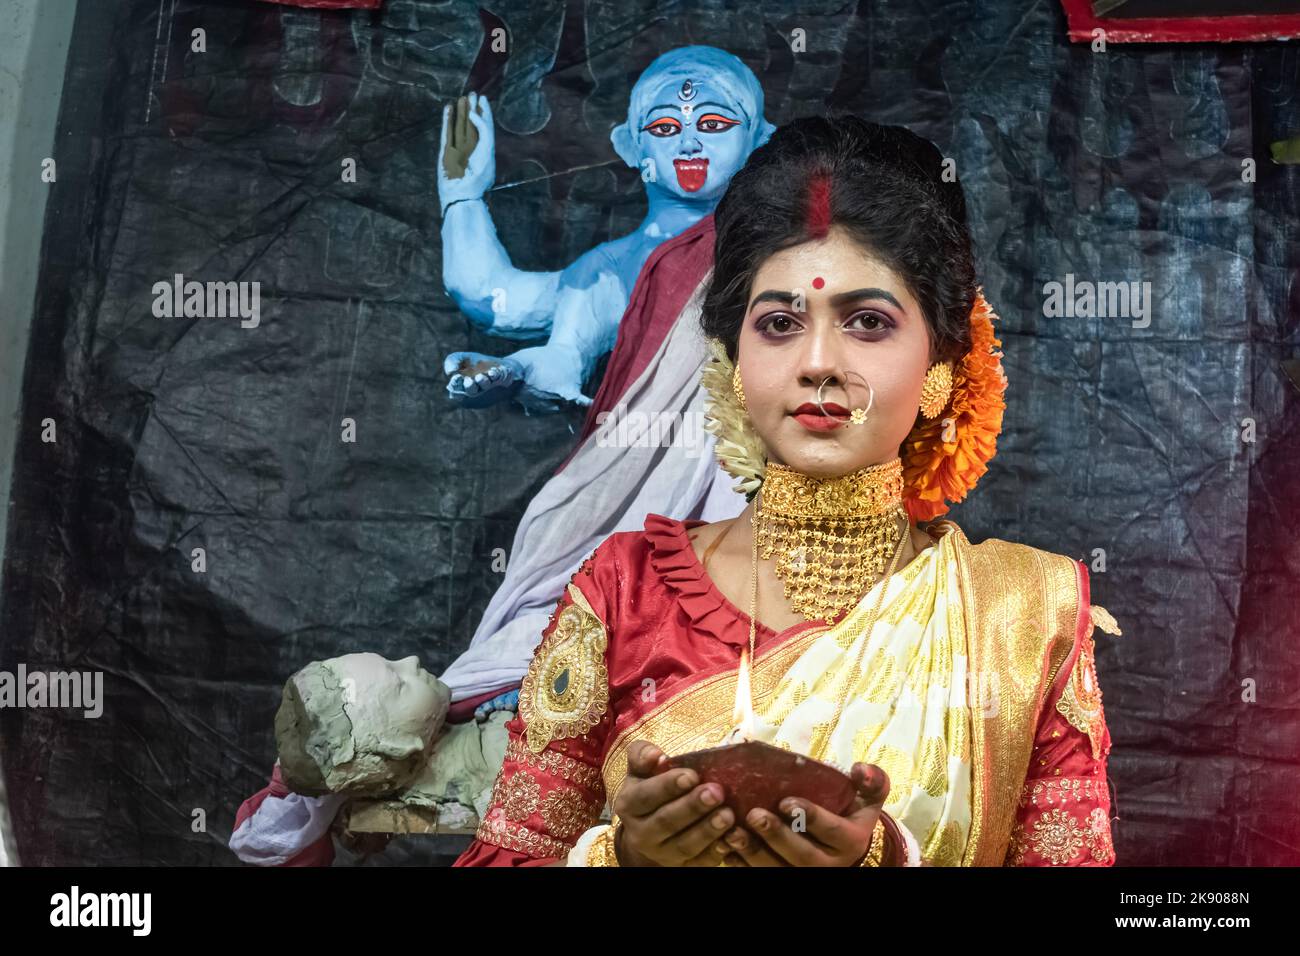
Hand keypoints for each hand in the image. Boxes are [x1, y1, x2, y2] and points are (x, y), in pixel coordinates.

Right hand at [438, 92, 494, 213]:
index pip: (484, 126)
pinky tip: (448, 109)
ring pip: (459, 126)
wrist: (463, 192)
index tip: (483, 98)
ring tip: (460, 98)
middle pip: (471, 124)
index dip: (484, 112)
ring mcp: (457, 150)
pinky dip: (447, 120)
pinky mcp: (445, 152)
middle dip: (471, 109)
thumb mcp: (487, 148)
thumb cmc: (479, 173)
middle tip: (471, 93)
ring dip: (459, 112)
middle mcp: (471, 148)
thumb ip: (484, 128)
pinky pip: (446, 132)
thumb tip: (473, 112)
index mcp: (484, 150)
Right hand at [443, 351, 522, 407]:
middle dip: (470, 386)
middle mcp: (477, 389)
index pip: (456, 391)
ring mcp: (490, 386)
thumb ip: (452, 361)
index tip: (457, 377)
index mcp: (464, 386)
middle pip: (471, 391)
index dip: (455, 386)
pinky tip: (493, 371)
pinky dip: (495, 375)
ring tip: (480, 376)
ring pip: (485, 386)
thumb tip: (451, 372)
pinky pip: (499, 379)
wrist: (499, 363)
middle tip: (469, 380)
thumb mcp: (461, 358)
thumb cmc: (477, 363)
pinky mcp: (502, 381)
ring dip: (483, 381)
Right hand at [610, 741, 734, 866]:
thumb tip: (655, 754)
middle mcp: (641, 833)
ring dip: (707, 830)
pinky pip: (699, 862)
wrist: (649, 829)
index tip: (692, 775)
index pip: (645, 796)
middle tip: (716, 792)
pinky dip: (716, 851)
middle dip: (692, 807)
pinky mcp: (682, 867)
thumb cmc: (650, 787)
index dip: (667, 786)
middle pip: (666, 821)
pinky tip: (732, 837)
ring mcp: (662, 853)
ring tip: (728, 814)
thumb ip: (642, 755)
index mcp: (629, 805)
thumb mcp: (640, 770)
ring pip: (684, 845)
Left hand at [721, 762, 891, 866]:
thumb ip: (873, 780)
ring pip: (780, 872)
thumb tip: (860, 768)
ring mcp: (807, 876)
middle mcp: (831, 865)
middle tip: (754, 815)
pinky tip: (725, 849)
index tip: (786, 801)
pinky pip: (762, 877)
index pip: (833, 832)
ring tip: (732, 833)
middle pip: (804, 857)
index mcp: (851, 841)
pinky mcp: (787, 878)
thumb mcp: (868, 797)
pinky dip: (743, 866)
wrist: (843, 845)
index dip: (811, 817)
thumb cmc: (849, 812)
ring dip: (754, 854)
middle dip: (778, 837)